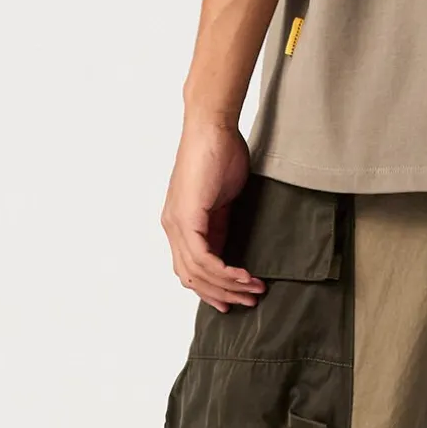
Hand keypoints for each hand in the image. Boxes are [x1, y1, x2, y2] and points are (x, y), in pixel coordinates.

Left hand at [161, 117, 266, 310]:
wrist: (211, 127)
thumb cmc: (220, 154)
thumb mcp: (222, 199)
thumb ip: (221, 224)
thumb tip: (231, 249)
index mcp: (179, 223)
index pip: (190, 269)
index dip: (212, 289)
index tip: (236, 298)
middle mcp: (172, 227)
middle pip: (192, 277)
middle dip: (222, 294)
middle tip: (249, 301)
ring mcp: (177, 224)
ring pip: (198, 272)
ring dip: (229, 286)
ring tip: (254, 290)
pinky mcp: (187, 218)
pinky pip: (204, 258)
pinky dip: (225, 272)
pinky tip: (244, 275)